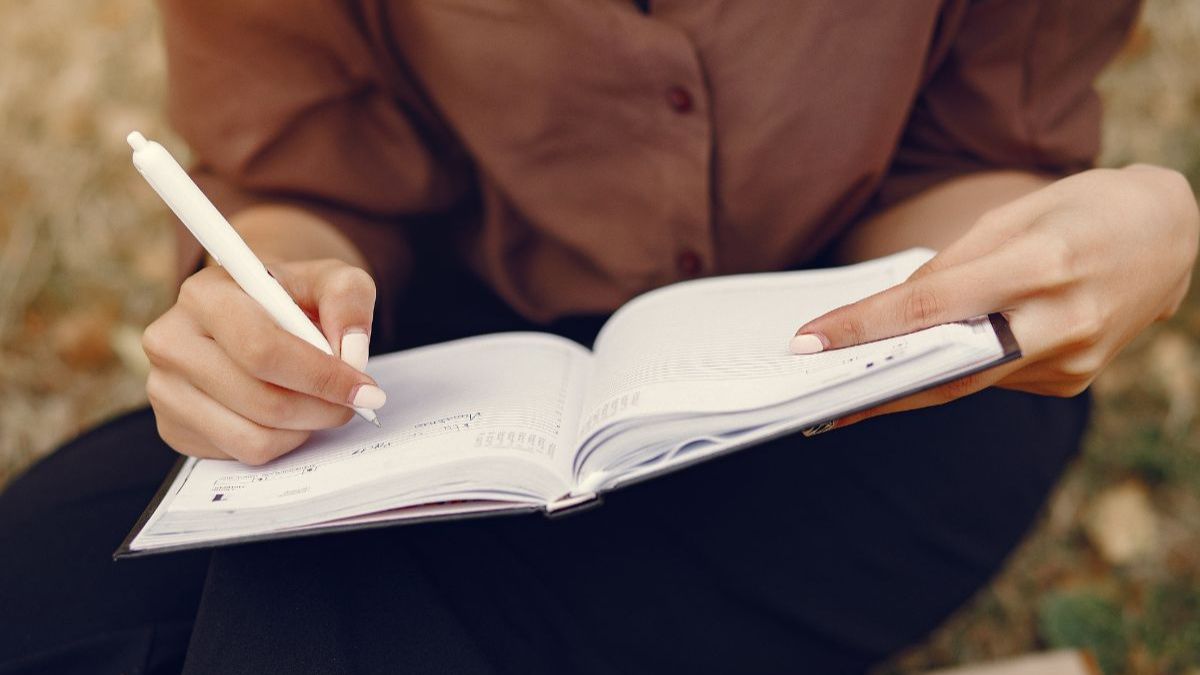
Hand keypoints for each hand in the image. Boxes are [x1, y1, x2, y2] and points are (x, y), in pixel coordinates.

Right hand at [142, 259, 383, 463]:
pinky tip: (289, 413)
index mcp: (204, 295)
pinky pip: (243, 454)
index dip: (321, 376)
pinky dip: (282, 441)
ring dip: (305, 428)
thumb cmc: (292, 296)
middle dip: (323, 408)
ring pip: (254, 437)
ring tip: (320, 403)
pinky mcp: (172, 427)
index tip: (366, 389)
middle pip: (262, 401)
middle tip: (354, 402)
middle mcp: (171, 341)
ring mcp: (164, 389)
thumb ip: (349, 299)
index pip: (263, 350)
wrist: (254, 311)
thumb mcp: (330, 279)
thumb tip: (352, 351)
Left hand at [791, 165, 1198, 427]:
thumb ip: (953, 266)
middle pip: (950, 369)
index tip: (810, 342)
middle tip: (818, 396)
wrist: (1172, 235)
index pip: (932, 305)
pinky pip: (998, 379)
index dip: (866, 328)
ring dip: (910, 384)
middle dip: (878, 386)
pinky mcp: (1075, 381)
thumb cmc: (1083, 211)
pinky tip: (926, 365)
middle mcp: (1064, 319)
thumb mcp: (1014, 216)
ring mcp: (1076, 359)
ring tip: (851, 385)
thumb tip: (895, 312)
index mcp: (1042, 264)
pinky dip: (958, 372)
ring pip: (971, 381)